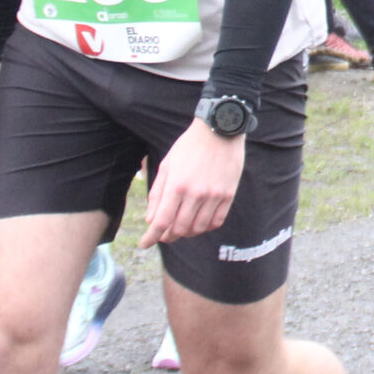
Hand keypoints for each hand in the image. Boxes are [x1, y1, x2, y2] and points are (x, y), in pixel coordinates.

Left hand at [139, 121, 246, 246]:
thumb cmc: (189, 146)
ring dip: (187, 232)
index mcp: (176, 185)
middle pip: (179, 229)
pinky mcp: (228, 194)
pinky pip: (216, 221)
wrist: (220, 130)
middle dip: (168, 236)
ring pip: (198, 228)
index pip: (161, 221)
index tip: (144, 244)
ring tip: (181, 227)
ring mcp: (214, 195)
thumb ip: (157, 194)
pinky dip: (206, 227)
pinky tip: (199, 222)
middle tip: (164, 234)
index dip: (151, 237)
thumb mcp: (167, 165)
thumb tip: (150, 220)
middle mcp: (195, 193)